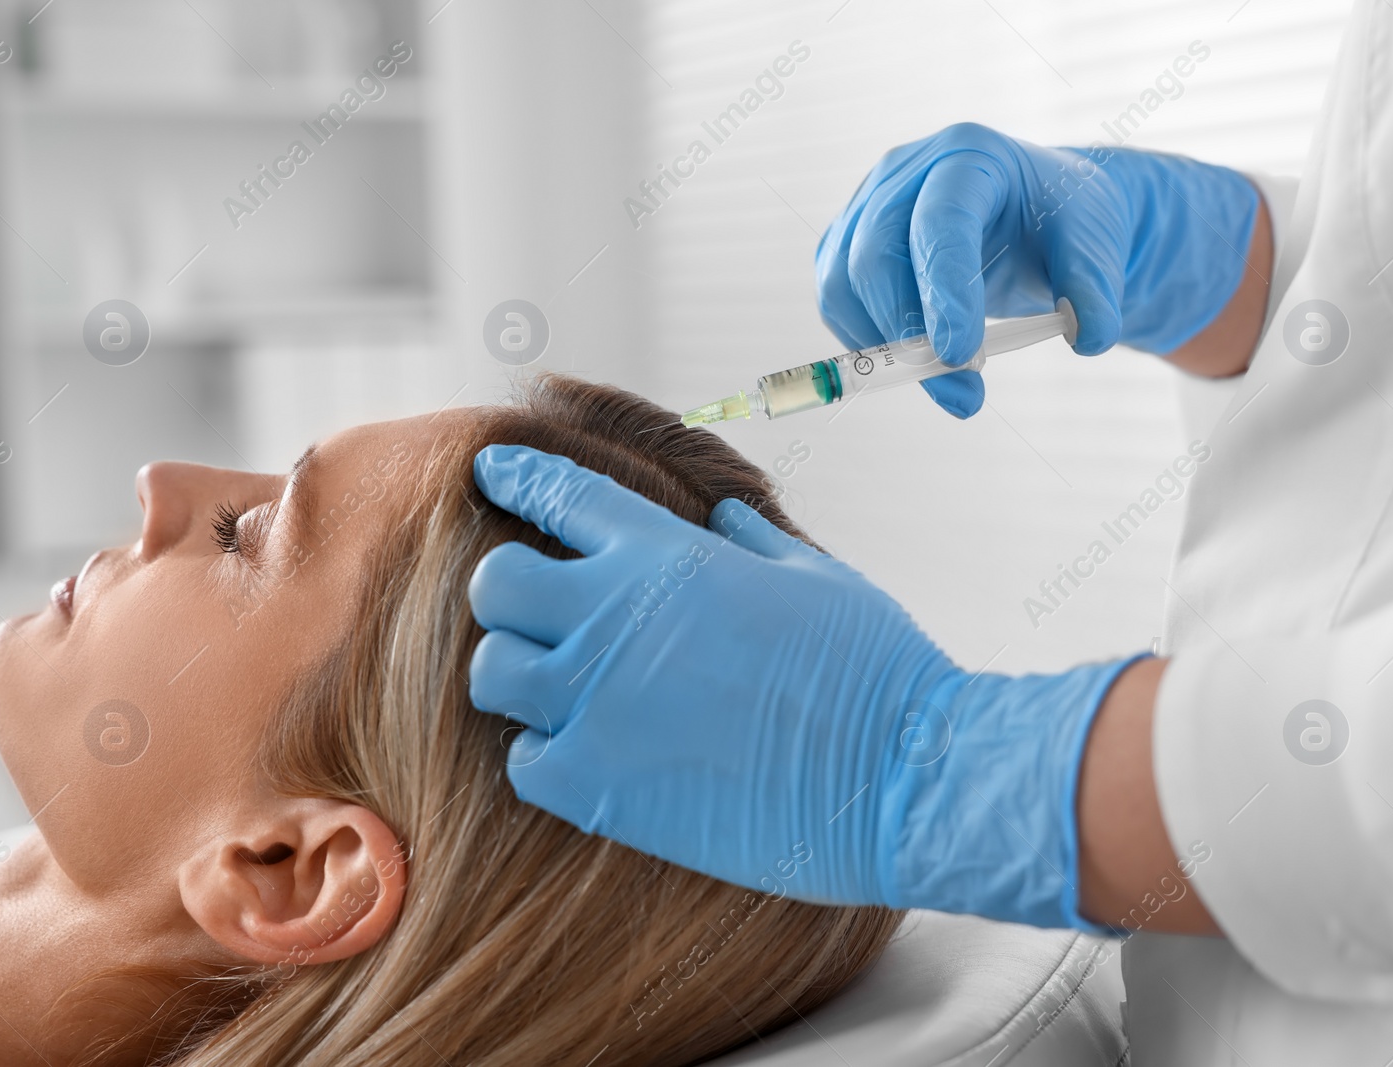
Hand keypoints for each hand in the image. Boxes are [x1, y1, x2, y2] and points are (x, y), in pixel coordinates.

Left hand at [466, 444, 1143, 927]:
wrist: (899, 776)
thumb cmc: (872, 668)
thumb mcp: (815, 575)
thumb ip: (751, 540)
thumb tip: (723, 515)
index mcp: (667, 555)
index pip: (557, 493)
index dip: (516, 475)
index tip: (492, 471)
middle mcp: (614, 619)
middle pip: (495, 584)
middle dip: (510, 593)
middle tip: (544, 616)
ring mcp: (599, 704)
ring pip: (493, 673)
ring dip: (521, 677)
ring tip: (562, 691)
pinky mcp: (599, 787)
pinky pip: (525, 761)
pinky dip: (547, 756)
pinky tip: (590, 756)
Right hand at [817, 123, 1260, 416]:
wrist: (1036, 217)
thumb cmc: (1062, 225)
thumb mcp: (1094, 248)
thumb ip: (1094, 290)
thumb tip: (1086, 337)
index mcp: (969, 156)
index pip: (940, 222)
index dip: (942, 290)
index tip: (959, 355)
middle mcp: (904, 173)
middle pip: (875, 257)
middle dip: (908, 336)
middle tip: (964, 394)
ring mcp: (866, 206)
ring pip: (843, 285)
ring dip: (884, 349)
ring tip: (951, 383)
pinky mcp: (848, 244)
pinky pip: (838, 301)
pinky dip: (868, 343)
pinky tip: (918, 361)